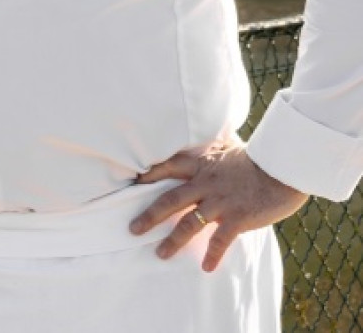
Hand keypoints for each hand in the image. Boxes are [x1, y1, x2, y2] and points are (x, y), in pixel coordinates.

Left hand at [129, 137, 307, 271]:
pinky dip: (212, 255)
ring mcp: (220, 201)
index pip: (166, 167)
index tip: (131, 183)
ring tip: (160, 254)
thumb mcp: (226, 148)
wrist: (281, 167)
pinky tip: (207, 268)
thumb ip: (210, 152)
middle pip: (169, 200)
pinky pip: (220, 240)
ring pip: (189, 223)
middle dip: (149, 215)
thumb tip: (202, 145)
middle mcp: (205, 183)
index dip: (148, 175)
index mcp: (201, 164)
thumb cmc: (256, 157)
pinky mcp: (237, 218)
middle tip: (133, 228)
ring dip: (173, 240)